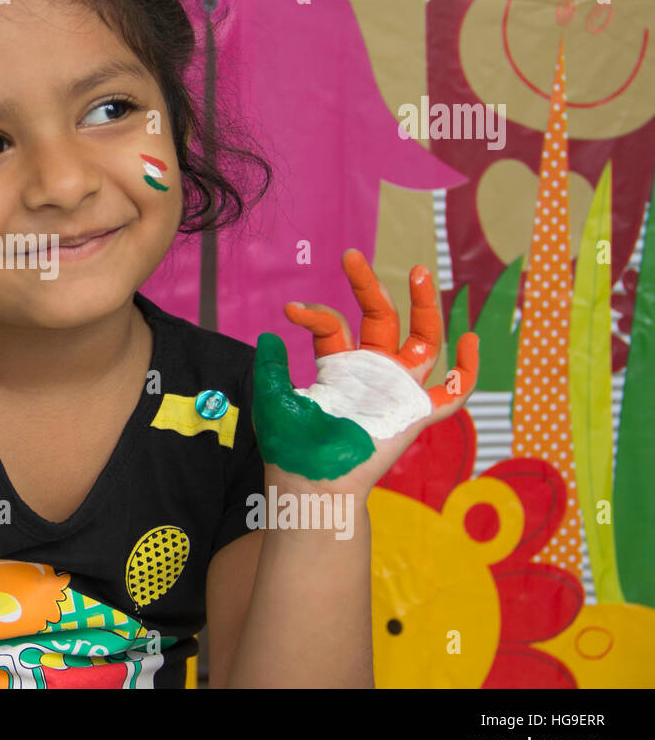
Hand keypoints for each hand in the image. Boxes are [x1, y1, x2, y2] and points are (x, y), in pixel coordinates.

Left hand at [251, 248, 478, 497]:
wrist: (311, 483)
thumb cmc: (291, 447)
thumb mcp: (273, 398)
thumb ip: (270, 366)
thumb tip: (269, 333)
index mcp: (337, 368)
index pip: (333, 326)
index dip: (314, 313)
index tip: (290, 310)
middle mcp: (369, 373)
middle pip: (382, 319)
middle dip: (369, 287)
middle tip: (351, 257)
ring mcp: (395, 390)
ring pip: (423, 341)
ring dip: (425, 308)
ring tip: (420, 272)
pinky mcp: (415, 413)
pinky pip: (452, 392)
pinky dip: (466, 370)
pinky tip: (470, 341)